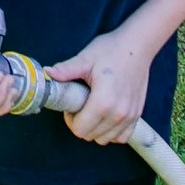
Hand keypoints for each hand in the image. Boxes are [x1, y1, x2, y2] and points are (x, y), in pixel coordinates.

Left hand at [45, 29, 152, 145]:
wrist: (138, 45)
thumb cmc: (111, 50)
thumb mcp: (85, 59)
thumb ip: (65, 70)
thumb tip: (46, 73)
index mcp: (103, 102)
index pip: (80, 129)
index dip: (70, 120)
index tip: (71, 105)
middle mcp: (118, 114)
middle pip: (90, 136)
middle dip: (81, 124)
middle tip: (80, 105)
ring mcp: (130, 116)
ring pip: (105, 139)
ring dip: (95, 129)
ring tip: (93, 109)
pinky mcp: (137, 115)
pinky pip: (122, 137)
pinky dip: (111, 132)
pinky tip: (106, 117)